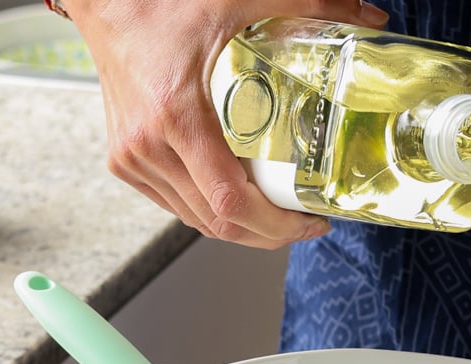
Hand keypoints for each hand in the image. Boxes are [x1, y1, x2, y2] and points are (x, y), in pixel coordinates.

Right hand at [66, 0, 389, 248]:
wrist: (102, 2)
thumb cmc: (158, 3)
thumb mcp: (238, 0)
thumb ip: (309, 5)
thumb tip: (368, 18)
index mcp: (174, 117)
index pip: (230, 202)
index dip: (275, 226)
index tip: (309, 224)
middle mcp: (147, 147)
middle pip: (216, 221)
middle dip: (266, 234)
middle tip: (303, 225)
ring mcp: (131, 158)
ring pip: (194, 219)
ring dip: (239, 226)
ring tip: (276, 214)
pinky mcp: (123, 160)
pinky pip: (175, 204)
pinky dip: (208, 209)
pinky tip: (237, 198)